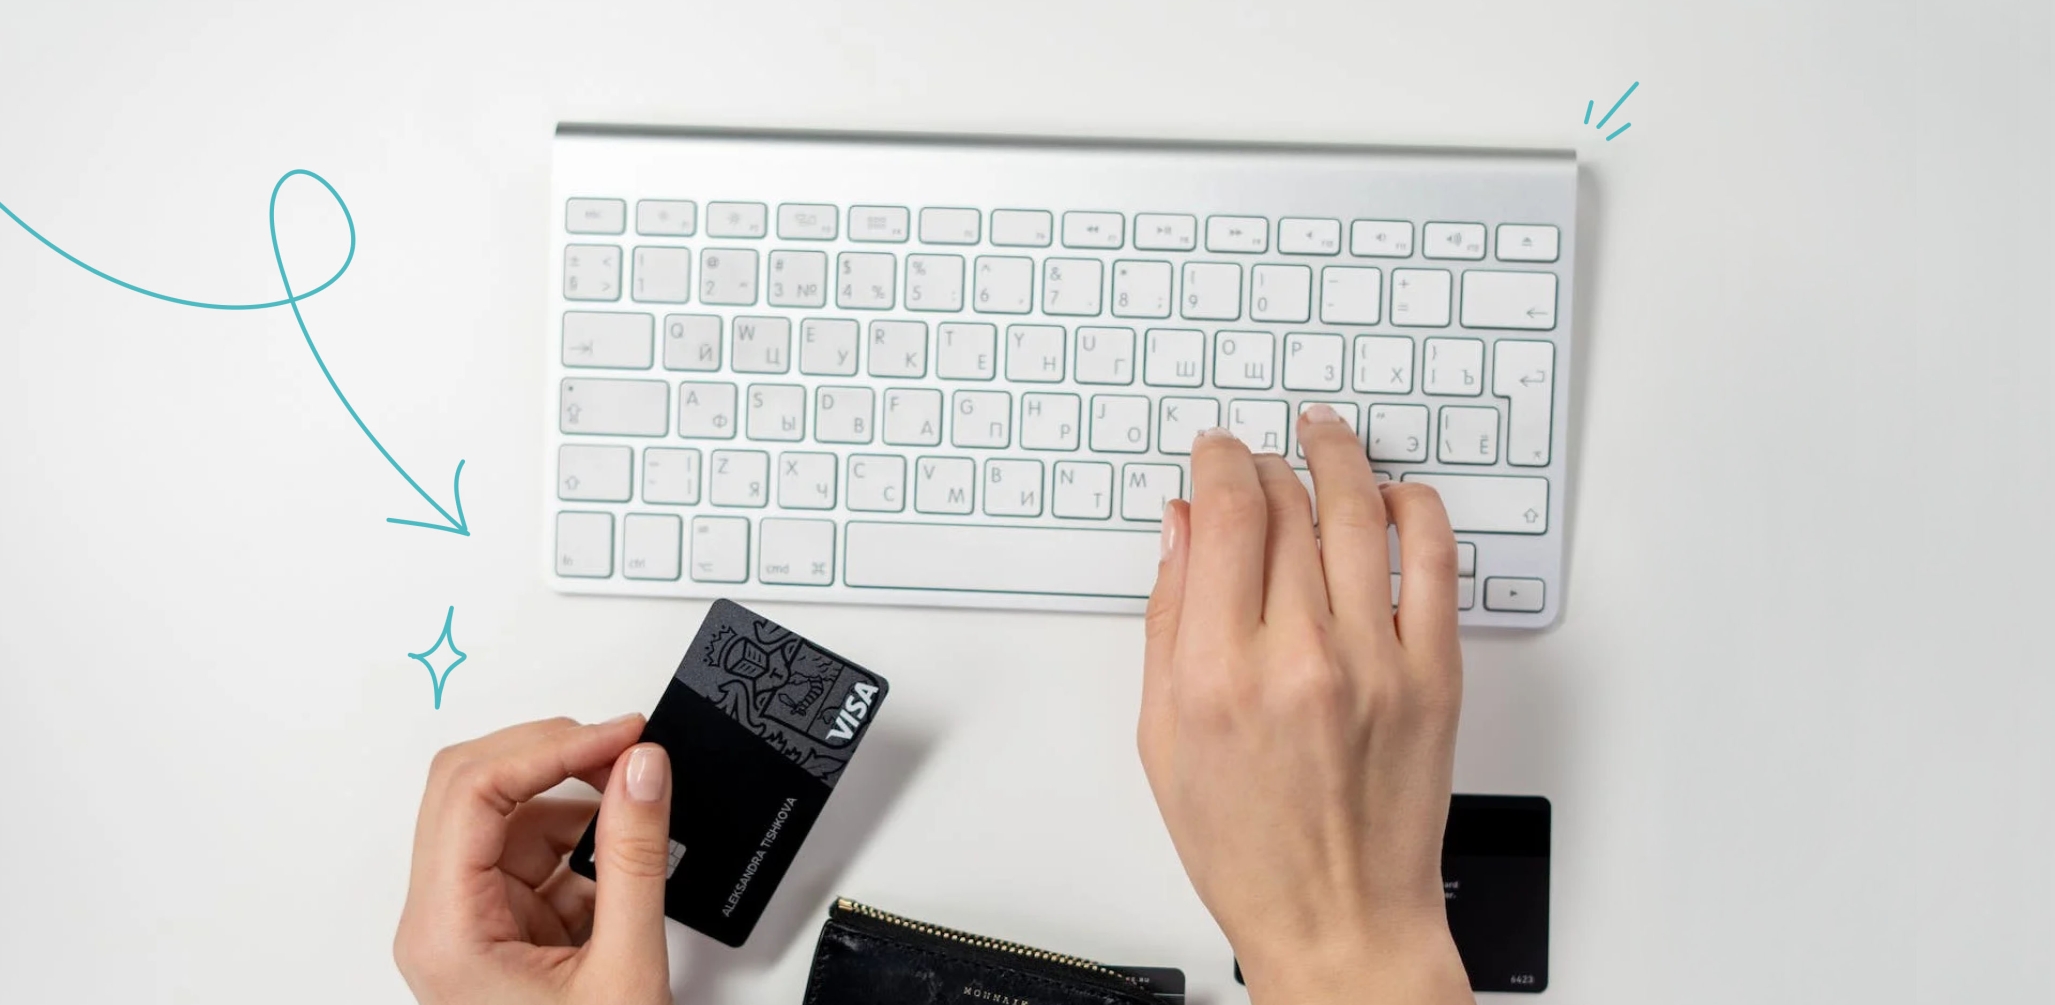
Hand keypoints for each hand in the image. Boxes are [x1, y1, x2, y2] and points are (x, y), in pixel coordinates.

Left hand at [394, 715, 675, 1004]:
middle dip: (554, 757)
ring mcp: (467, 922)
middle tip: (626, 749)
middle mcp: (440, 920)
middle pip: (474, 788)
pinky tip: (621, 863)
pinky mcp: (499, 927)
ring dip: (574, 805)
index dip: (550, 746)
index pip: (472, 791)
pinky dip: (582, 845)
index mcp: (447, 930)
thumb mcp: (625, 966)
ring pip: (507, 815)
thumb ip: (635, 857)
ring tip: (637, 819)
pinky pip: (532, 852)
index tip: (621, 734)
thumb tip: (640, 768)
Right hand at [1139, 408, 1470, 1004]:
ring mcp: (1377, 663)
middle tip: (1259, 456)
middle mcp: (1300, 658)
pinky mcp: (1435, 676)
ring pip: (1361, 514)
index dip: (1220, 461)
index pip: (1227, 515)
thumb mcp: (1164, 739)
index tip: (1216, 452)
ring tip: (1325, 436)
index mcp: (1219, 673)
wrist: (1340, 920)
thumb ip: (1168, 622)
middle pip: (1288, 506)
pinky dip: (1417, 510)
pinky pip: (1436, 562)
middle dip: (1267, 462)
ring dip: (1339, 458)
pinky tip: (1396, 496)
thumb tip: (1181, 529)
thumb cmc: (1248, 848)